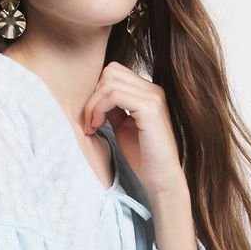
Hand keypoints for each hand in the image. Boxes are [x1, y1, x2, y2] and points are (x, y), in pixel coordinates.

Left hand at [83, 61, 185, 198]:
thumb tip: (94, 95)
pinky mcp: (150, 108)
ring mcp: (153, 97)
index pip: (114, 73)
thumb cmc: (142, 156)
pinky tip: (97, 127)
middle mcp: (153, 90)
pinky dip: (99, 109)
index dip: (96, 93)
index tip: (91, 119)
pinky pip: (114, 94)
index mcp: (147, 92)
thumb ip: (112, 108)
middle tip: (90, 123)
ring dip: (93, 104)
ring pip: (109, 82)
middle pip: (110, 71)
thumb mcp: (122, 126)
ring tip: (93, 127)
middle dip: (93, 96)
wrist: (160, 178)